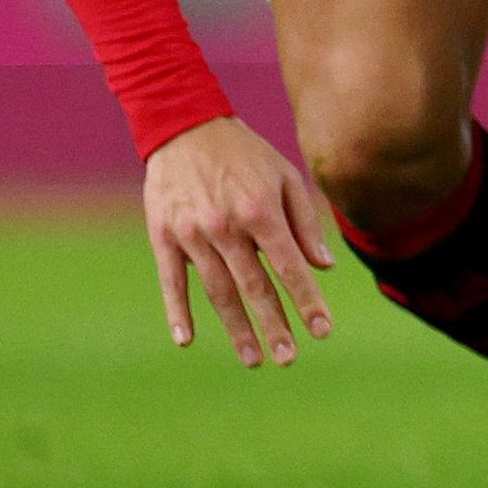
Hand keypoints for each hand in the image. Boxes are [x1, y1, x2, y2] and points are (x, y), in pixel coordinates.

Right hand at [144, 116, 336, 366]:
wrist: (185, 127)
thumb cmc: (247, 155)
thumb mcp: (286, 177)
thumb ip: (305, 223)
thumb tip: (324, 266)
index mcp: (261, 212)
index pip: (289, 267)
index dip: (307, 301)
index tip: (323, 331)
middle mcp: (227, 227)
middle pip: (254, 287)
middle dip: (274, 325)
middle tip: (289, 359)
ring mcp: (192, 235)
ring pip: (217, 292)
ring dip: (235, 328)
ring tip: (254, 359)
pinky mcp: (164, 238)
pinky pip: (172, 282)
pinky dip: (177, 312)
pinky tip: (186, 340)